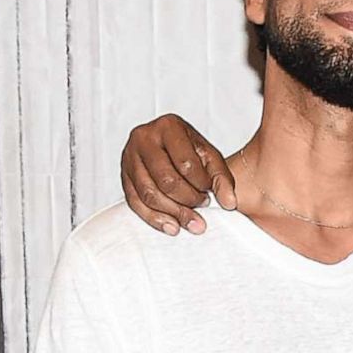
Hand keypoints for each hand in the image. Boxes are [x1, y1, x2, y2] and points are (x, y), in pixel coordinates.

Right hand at [119, 113, 235, 234]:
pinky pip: (135, 203)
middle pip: (166, 180)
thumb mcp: (209, 157)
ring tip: (192, 221)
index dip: (201, 184)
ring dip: (173, 213)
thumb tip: (229, 203)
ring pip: (149, 194)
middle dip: (187, 200)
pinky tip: (172, 226)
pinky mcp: (123, 175)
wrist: (169, 146)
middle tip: (202, 205)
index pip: (185, 163)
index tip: (209, 191)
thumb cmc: (189, 149)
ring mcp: (129, 156)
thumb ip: (222, 178)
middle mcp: (144, 138)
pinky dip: (155, 219)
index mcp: (168, 126)